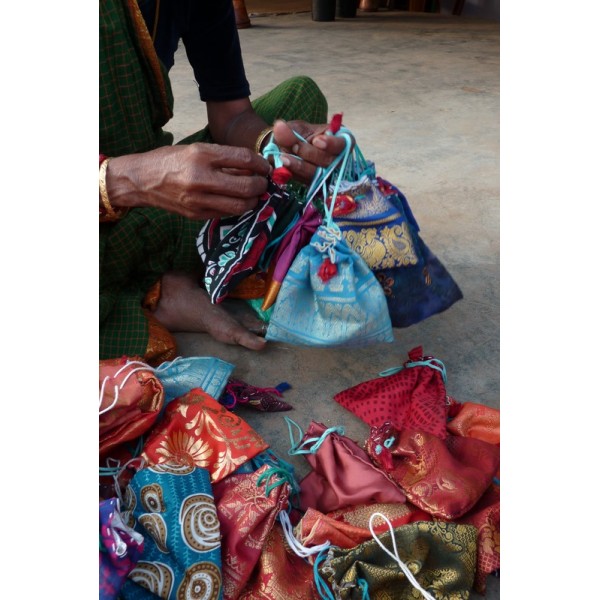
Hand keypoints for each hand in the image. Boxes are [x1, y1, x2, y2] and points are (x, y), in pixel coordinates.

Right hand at [106, 143, 270, 219]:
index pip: (243, 158)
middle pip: (246, 186)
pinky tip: (236, 200)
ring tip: (253, 194)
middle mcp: (201, 178)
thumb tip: (253, 165)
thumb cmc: (170, 160)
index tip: (266, 167)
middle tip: (263, 183)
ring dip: (253, 200)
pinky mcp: (197, 215)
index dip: (261, 164)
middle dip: (261, 185)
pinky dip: (236, 207)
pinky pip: (226, 213)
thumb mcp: (196, 149)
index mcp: (201, 155)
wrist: (141, 180)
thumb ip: (224, 158)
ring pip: (240, 205)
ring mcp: (198, 199)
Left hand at [271, 119, 352, 184]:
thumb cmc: (297, 136)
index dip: (332, 144)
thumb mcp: (294, 129)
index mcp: (340, 141)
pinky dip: (295, 174)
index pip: (344, 144)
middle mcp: (338, 160)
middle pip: (330, 162)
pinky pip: (307, 183)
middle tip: (294, 146)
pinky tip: (285, 168)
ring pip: (318, 175)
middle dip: (310, 154)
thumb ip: (289, 131)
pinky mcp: (317, 185)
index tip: (316, 140)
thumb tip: (279, 127)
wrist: (286, 151)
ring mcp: (328, 175)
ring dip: (300, 166)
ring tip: (284, 158)